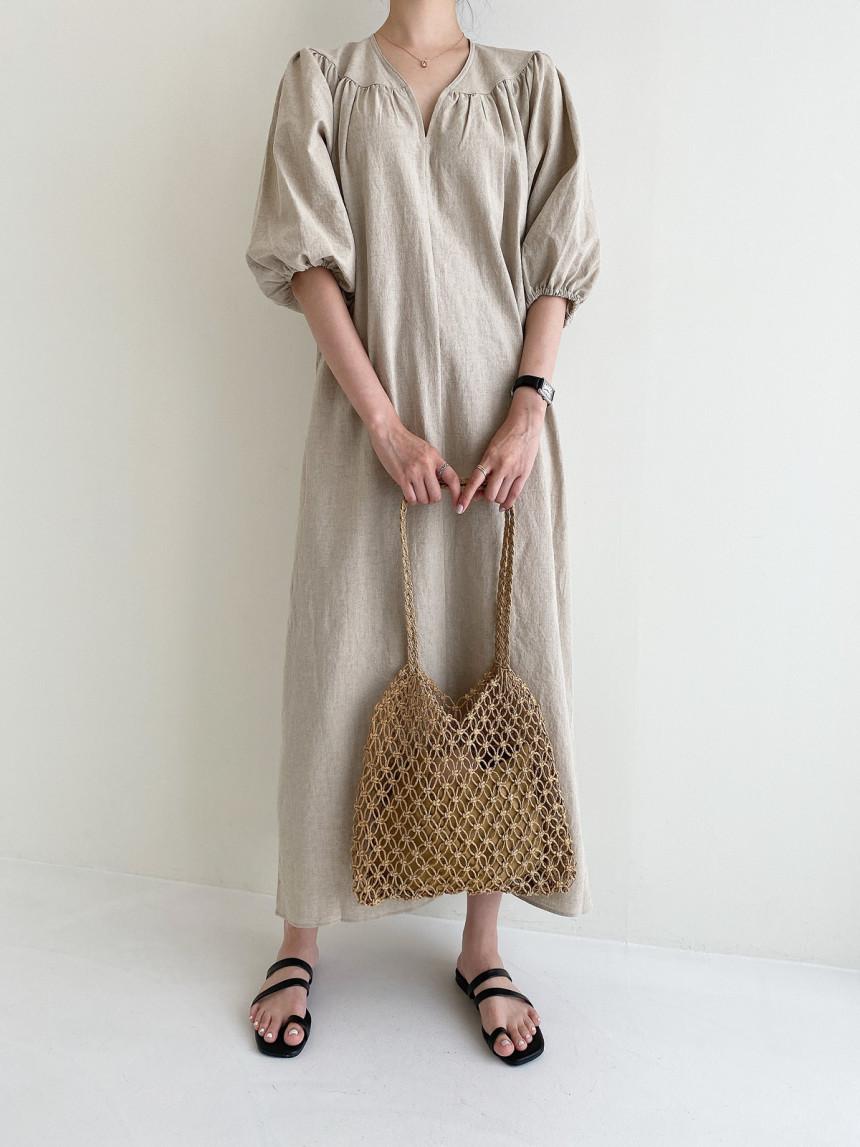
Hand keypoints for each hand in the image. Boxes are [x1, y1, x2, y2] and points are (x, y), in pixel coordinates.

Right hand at [367, 411, 462, 509]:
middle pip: (436, 495)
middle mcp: (427, 465)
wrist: (388, 433)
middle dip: (432, 498)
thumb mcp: (426, 449)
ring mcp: (414, 472)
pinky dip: (411, 499)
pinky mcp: (402, 477)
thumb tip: (441, 481)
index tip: (457, 504)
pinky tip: (409, 493)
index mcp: (435, 457)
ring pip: (424, 499)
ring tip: (416, 491)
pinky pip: (411, 498)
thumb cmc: (406, 441)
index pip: (452, 478)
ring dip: (420, 499)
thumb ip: (434, 464)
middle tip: (427, 494)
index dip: (457, 493)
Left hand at [457, 388, 547, 513]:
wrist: (525, 425)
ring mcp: (514, 471)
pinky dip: (507, 503)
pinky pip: (515, 495)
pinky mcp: (524, 473)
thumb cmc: (505, 435)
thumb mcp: (491, 449)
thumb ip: (485, 467)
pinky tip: (503, 507)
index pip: (474, 482)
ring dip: (496, 498)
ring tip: (496, 492)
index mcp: (489, 458)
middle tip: (484, 492)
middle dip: (485, 496)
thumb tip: (478, 488)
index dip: (466, 497)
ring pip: (501, 496)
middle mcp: (501, 467)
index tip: (460, 508)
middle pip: (489, 494)